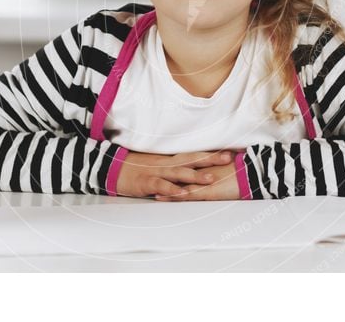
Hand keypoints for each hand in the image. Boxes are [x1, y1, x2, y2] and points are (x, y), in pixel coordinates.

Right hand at [116, 149, 233, 198]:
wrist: (114, 168)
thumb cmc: (138, 168)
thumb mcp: (160, 165)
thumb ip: (176, 167)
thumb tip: (195, 170)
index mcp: (172, 159)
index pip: (196, 154)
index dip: (213, 153)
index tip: (230, 150)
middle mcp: (168, 164)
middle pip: (192, 159)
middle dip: (211, 159)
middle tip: (229, 157)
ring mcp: (158, 172)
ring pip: (179, 173)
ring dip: (195, 175)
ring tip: (211, 178)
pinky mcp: (147, 182)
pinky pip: (162, 186)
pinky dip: (172, 190)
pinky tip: (182, 193)